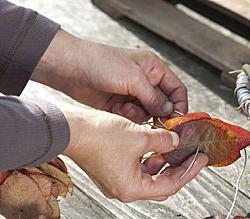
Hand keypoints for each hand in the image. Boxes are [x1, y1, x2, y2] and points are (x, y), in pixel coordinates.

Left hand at [32, 29, 186, 122]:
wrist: (70, 68)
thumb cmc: (101, 63)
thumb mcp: (133, 79)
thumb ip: (153, 97)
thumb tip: (169, 112)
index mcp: (153, 68)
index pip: (176, 90)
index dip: (179, 106)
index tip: (176, 121)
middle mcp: (145, 81)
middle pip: (163, 105)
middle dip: (157, 114)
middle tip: (153, 123)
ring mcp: (132, 94)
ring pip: (147, 114)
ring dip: (139, 115)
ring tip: (125, 108)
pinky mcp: (119, 104)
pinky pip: (132, 117)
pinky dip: (126, 116)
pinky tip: (116, 109)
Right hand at [62, 107, 207, 201]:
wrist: (69, 130)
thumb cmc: (97, 137)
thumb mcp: (139, 136)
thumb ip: (163, 140)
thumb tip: (175, 141)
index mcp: (132, 189)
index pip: (170, 185)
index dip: (189, 171)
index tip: (201, 159)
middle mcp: (123, 190)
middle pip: (160, 183)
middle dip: (177, 167)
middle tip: (191, 154)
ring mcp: (115, 182)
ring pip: (148, 175)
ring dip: (162, 161)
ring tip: (174, 145)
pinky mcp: (109, 171)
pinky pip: (136, 168)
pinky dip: (148, 158)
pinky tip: (155, 143)